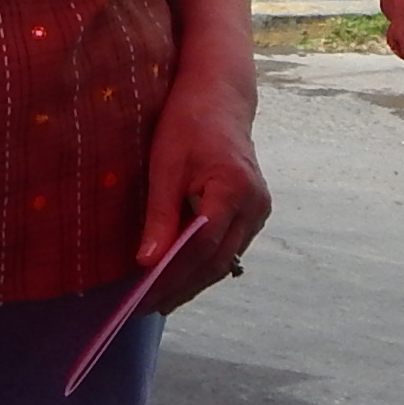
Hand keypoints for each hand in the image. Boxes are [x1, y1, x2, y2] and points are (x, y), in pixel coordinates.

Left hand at [136, 76, 270, 312]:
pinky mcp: (254, 211)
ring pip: (224, 258)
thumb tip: (147, 262)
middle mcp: (255, 205)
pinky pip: (228, 246)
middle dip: (182, 287)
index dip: (173, 276)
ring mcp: (259, 210)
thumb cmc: (188, 122)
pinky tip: (180, 274)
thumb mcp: (165, 165)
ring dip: (193, 280)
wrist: (220, 96)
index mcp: (234, 189)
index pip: (202, 247)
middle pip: (217, 260)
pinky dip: (203, 262)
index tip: (144, 296)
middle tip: (148, 307)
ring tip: (160, 298)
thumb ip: (160, 216)